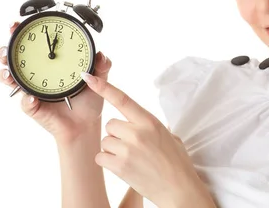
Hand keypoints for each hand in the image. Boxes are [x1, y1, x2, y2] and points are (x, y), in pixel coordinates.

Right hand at [0, 22, 112, 143]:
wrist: (87, 123)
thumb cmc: (89, 99)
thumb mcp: (98, 78)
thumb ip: (101, 65)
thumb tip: (101, 55)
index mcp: (49, 63)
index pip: (31, 44)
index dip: (20, 33)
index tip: (15, 24)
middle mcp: (35, 75)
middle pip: (12, 59)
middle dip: (4, 52)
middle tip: (6, 50)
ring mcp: (31, 91)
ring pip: (10, 80)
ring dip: (6, 75)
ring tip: (9, 74)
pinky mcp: (33, 108)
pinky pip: (25, 103)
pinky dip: (26, 100)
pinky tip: (31, 98)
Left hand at [80, 73, 213, 207]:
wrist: (179, 188)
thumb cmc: (177, 163)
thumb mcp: (169, 136)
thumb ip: (151, 126)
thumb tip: (140, 122)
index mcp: (150, 121)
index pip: (122, 99)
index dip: (104, 87)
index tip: (89, 78)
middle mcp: (137, 132)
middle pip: (111, 124)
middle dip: (117, 134)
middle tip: (131, 146)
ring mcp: (128, 149)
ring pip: (105, 140)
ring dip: (113, 149)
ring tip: (130, 158)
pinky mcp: (120, 166)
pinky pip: (101, 156)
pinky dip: (107, 162)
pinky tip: (122, 166)